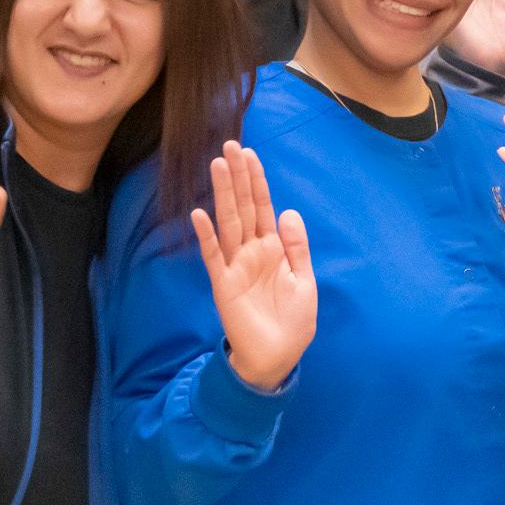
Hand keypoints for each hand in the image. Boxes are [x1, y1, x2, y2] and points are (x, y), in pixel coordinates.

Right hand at [189, 143, 316, 390]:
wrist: (278, 358)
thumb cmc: (293, 322)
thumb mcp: (305, 281)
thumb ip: (297, 247)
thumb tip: (288, 211)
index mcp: (273, 249)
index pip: (263, 207)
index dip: (257, 181)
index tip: (250, 153)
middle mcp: (252, 252)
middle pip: (243, 207)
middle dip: (238, 177)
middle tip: (230, 146)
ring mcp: (236, 266)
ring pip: (228, 223)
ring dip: (223, 195)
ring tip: (217, 166)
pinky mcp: (224, 285)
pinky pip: (213, 256)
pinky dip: (206, 236)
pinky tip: (199, 214)